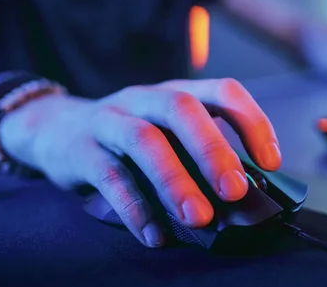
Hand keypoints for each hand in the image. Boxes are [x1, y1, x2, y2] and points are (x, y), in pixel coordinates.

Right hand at [0, 78, 280, 246]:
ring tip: (198, 219)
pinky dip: (135, 207)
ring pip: (144, 141)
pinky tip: (155, 235)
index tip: (271, 163)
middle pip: (182, 109)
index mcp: (175, 93)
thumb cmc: (127, 139)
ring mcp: (110, 119)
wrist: (55, 129)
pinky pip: (109, 176)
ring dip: (175, 181)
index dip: (252, 121)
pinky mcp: (80, 149)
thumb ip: (196, 156)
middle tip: (235, 191)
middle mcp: (144, 98)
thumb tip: (242, 198)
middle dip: (212, 150)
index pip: (222, 91)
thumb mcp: (165, 135)